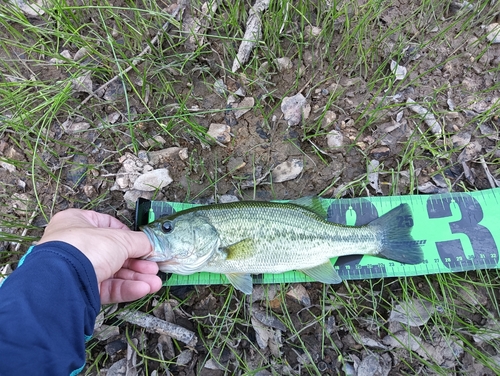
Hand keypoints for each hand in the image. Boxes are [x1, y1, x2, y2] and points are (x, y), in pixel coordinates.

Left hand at [38, 209, 161, 303]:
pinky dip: (126, 288)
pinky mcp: (80, 289)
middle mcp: (75, 245)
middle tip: (153, 267)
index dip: (129, 236)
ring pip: (113, 273)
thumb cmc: (82, 248)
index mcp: (77, 222)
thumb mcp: (120, 239)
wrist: (63, 280)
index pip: (109, 226)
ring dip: (136, 277)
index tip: (145, 245)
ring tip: (154, 282)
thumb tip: (151, 245)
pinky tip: (142, 289)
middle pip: (114, 253)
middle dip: (138, 262)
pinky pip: (107, 288)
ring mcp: (77, 269)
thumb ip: (139, 241)